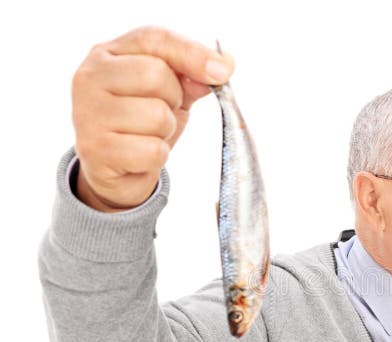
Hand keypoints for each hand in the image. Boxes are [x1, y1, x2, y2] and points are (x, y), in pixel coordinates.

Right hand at [71, 25, 234, 211]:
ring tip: (149, 135)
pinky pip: (153, 150)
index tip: (223, 71)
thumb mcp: (169, 94)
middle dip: (174, 99)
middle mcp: (91, 76)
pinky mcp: (94, 148)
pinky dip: (158, 156)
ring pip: (157, 116)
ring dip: (166, 131)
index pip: (154, 39)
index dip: (192, 53)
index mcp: (109, 54)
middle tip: (163, 112)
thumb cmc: (142, 124)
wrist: (116, 171)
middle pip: (156, 75)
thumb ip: (190, 76)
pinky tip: (141, 156)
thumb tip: (220, 68)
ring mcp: (88, 112)